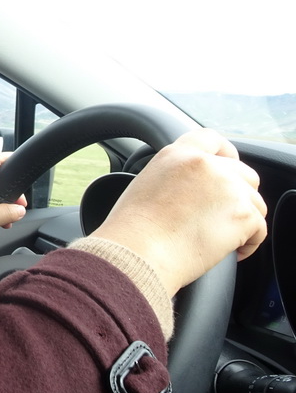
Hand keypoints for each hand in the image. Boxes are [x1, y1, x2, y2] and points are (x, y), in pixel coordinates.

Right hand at [91, 129, 266, 295]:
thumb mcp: (146, 184)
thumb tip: (193, 190)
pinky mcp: (243, 214)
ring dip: (242, 220)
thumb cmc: (133, 229)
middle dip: (238, 195)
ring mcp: (228, 188)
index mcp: (178, 154)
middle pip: (243, 174)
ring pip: (254, 203)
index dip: (225, 153)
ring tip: (220, 239)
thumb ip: (175, 176)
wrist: (138, 253)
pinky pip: (259, 229)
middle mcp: (206, 165)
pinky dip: (248, 243)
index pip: (213, 139)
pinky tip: (230, 252)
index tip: (228, 165)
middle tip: (221, 215)